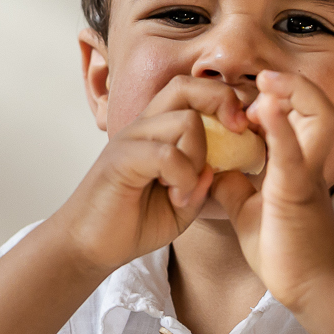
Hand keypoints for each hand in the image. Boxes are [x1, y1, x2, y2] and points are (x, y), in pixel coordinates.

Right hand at [55, 75, 247, 272]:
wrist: (89, 247)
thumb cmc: (133, 224)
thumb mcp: (182, 205)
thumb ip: (202, 183)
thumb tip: (219, 165)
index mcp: (158, 130)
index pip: (192, 90)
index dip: (224, 100)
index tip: (244, 129)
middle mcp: (143, 127)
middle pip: (186, 86)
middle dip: (221, 101)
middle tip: (237, 133)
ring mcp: (130, 139)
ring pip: (186, 121)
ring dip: (199, 157)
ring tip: (186, 190)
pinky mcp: (120, 160)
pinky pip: (168, 154)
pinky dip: (183, 178)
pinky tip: (176, 198)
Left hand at [212, 71, 333, 307]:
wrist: (311, 289)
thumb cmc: (286, 252)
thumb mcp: (247, 210)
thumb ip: (232, 184)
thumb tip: (210, 166)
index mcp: (296, 165)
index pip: (297, 115)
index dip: (276, 98)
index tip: (247, 99)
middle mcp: (308, 163)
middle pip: (319, 106)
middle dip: (294, 85)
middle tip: (262, 81)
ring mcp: (307, 174)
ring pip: (320, 117)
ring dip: (296, 94)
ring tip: (268, 85)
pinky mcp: (298, 191)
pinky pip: (293, 152)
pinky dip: (281, 127)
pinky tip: (266, 108)